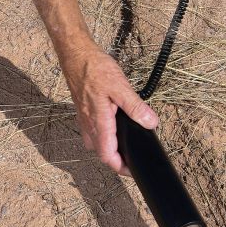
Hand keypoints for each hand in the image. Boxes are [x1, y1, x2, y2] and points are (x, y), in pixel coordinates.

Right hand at [60, 44, 158, 174]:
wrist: (76, 56)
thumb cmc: (94, 69)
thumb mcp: (120, 87)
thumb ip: (136, 107)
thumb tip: (150, 123)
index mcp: (99, 122)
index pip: (108, 156)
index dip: (121, 168)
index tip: (133, 170)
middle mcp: (89, 125)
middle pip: (102, 153)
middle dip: (117, 160)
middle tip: (133, 158)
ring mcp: (84, 120)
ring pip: (96, 144)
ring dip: (110, 149)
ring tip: (125, 146)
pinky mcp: (83, 112)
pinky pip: (93, 133)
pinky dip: (104, 137)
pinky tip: (113, 128)